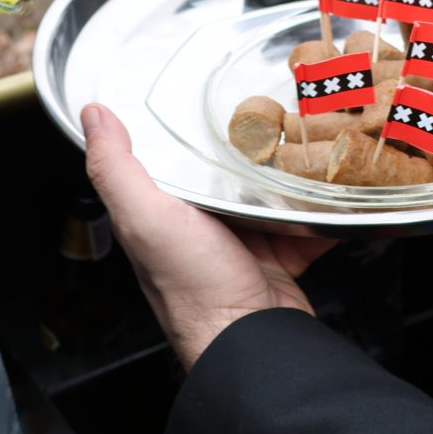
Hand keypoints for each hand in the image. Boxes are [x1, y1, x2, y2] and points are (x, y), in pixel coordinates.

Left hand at [83, 104, 335, 369]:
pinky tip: (339, 184)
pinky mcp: (283, 256)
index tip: (210, 89)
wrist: (252, 344)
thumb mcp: (145, 219)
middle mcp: (202, 226)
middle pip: (228, 169)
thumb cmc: (193, 290)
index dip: (186, 126)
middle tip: (278, 107)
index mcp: (163, 212)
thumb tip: (93, 115)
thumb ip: (116, 169)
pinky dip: (325, 206)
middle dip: (253, 142)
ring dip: (292, 168)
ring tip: (315, 134)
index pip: (171, 157)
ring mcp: (246, 240)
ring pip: (272, 190)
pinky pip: (309, 222)